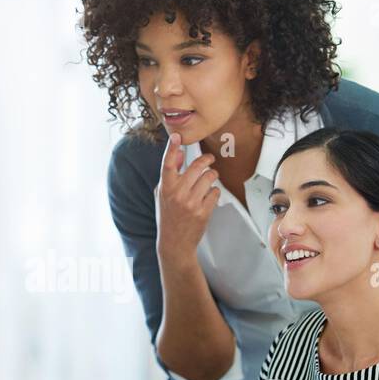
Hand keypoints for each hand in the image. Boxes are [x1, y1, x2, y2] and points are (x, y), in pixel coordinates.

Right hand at [155, 132, 218, 264]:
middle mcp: (177, 194)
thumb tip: (178, 154)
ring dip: (213, 175)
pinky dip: (214, 192)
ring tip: (210, 179)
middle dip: (207, 160)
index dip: (172, 148)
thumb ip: (170, 174)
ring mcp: (191, 203)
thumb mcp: (162, 194)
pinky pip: (215, 192)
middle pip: (197, 166)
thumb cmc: (167, 217)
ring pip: (209, 177)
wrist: (174, 243)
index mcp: (165, 188)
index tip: (176, 136)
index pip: (167, 164)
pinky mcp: (203, 211)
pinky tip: (209, 196)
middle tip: (210, 159)